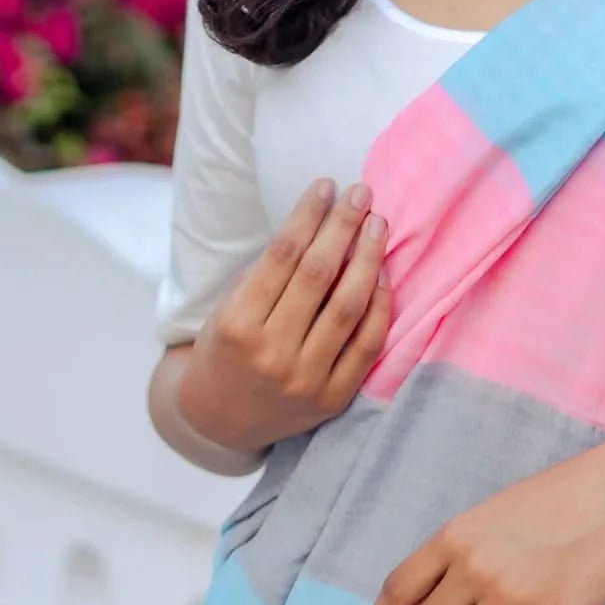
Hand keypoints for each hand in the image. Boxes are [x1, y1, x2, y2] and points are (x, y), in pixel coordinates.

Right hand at [175, 178, 392, 456]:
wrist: (221, 419)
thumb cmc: (226, 348)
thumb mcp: (228, 309)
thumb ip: (269, 275)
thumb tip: (323, 222)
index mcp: (236, 324)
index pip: (282, 255)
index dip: (308, 215)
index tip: (327, 185)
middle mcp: (271, 352)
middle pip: (318, 275)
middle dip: (343, 227)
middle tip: (362, 193)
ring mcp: (305, 379)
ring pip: (348, 307)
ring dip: (368, 258)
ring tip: (378, 224)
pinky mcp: (332, 398)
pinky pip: (367, 344)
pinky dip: (380, 306)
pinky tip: (383, 273)